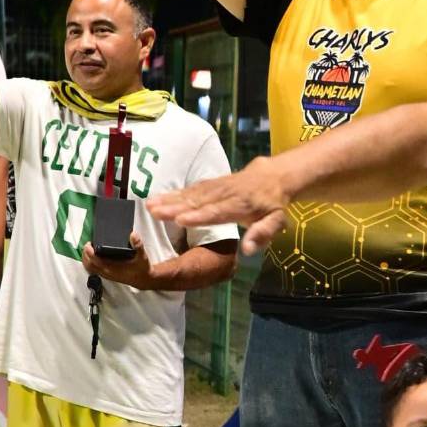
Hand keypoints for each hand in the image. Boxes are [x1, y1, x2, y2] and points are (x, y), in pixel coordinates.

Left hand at [82, 234, 156, 288]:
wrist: (144, 279)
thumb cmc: (142, 269)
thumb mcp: (142, 256)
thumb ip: (138, 245)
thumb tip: (133, 235)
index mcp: (113, 268)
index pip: (96, 261)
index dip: (90, 252)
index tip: (89, 244)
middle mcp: (108, 272)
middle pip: (89, 265)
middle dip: (85, 254)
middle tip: (88, 244)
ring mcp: (106, 274)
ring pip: (90, 268)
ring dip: (86, 259)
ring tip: (88, 248)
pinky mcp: (107, 274)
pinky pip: (94, 269)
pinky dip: (90, 262)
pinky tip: (93, 256)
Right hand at [149, 154, 289, 254]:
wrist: (274, 176)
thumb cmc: (274, 205)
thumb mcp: (277, 221)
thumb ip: (262, 234)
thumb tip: (248, 250)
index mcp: (242, 205)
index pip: (218, 211)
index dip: (199, 216)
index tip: (180, 219)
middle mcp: (226, 194)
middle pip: (199, 201)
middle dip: (175, 206)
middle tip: (154, 212)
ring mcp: (217, 186)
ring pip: (192, 193)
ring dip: (169, 199)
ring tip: (149, 205)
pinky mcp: (211, 183)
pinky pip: (191, 188)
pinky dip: (174, 193)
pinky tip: (158, 198)